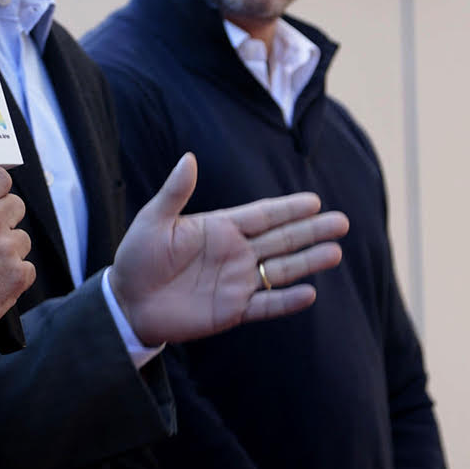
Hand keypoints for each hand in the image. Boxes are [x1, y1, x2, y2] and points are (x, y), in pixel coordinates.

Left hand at [109, 153, 348, 347]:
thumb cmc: (136, 257)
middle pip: (281, 239)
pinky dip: (286, 301)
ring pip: (280, 270)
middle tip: (342, 222)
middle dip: (311, 231)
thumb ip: (175, 192)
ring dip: (308, 262)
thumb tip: (188, 157)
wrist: (127, 303)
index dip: (289, 208)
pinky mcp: (231, 311)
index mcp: (220, 227)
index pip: (263, 215)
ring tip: (335, 253)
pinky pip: (265, 305)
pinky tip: (310, 293)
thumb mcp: (153, 220)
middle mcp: (235, 253)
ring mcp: (236, 282)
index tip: (315, 200)